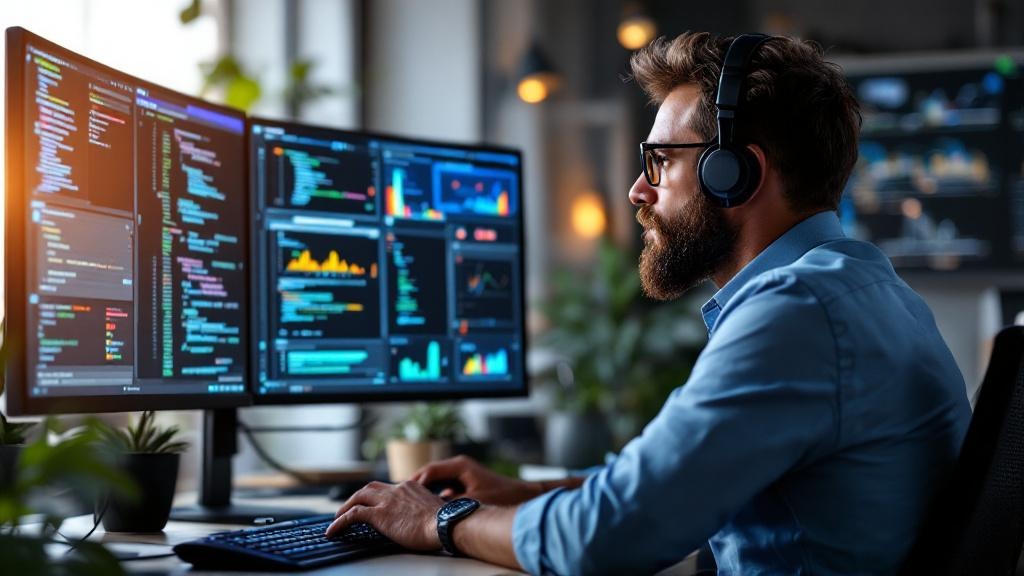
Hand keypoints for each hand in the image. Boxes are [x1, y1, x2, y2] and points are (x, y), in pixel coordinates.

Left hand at [325, 480, 443, 550]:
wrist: (445, 524)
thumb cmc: (445, 522)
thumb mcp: (433, 509)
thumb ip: (423, 509)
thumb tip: (423, 518)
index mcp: (410, 487)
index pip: (387, 488)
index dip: (377, 496)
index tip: (372, 504)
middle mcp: (397, 489)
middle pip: (370, 487)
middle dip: (357, 497)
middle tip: (349, 507)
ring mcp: (387, 500)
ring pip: (358, 497)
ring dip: (345, 507)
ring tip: (337, 518)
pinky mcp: (380, 514)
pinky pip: (353, 515)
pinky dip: (340, 521)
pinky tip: (333, 530)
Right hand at [410, 455, 542, 505]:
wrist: (522, 495)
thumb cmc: (501, 496)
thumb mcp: (473, 502)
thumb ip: (451, 504)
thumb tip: (431, 509)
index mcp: (460, 465)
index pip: (430, 470)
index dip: (416, 482)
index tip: (405, 493)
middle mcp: (459, 466)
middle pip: (430, 473)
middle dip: (416, 484)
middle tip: (401, 496)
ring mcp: (462, 473)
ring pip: (436, 479)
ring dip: (425, 489)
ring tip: (411, 501)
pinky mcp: (464, 481)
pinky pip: (444, 485)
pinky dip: (435, 493)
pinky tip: (428, 505)